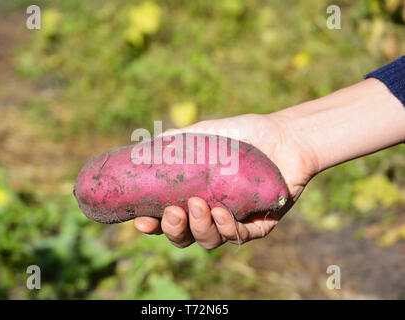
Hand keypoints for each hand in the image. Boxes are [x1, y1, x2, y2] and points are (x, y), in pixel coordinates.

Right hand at [133, 113, 319, 248]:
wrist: (282, 136)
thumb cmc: (241, 136)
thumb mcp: (202, 135)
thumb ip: (174, 142)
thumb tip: (140, 149)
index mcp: (194, 199)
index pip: (168, 220)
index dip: (153, 226)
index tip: (141, 221)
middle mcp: (211, 215)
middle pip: (186, 237)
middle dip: (175, 230)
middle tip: (173, 213)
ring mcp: (234, 222)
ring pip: (210, 240)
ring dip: (200, 227)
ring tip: (197, 206)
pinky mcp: (259, 226)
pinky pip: (239, 236)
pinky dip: (227, 228)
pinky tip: (222, 213)